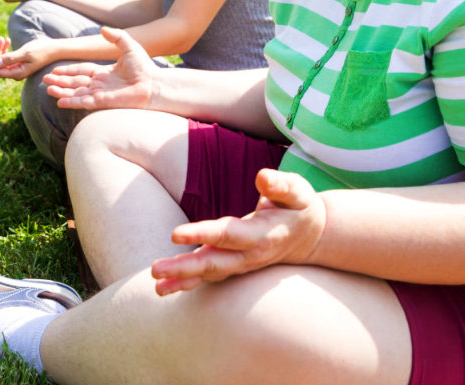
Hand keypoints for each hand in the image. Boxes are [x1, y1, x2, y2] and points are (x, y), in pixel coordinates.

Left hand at [0, 36, 46, 80]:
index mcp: (17, 73)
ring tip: (1, 38)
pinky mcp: (18, 62)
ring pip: (1, 60)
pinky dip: (5, 49)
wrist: (54, 49)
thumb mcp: (26, 53)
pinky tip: (7, 40)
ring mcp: (17, 68)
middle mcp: (16, 73)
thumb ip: (11, 58)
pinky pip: (7, 57)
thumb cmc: (41, 50)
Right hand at [42, 27, 156, 110]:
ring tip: (47, 89)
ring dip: (62, 92)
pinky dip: (71, 102)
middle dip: (60, 82)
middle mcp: (100, 84)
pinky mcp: (103, 102)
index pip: (81, 71)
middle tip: (45, 80)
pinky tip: (59, 102)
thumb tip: (103, 28)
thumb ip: (116, 36)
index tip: (55, 70)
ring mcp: (100, 94)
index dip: (68, 71)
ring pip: (76, 93)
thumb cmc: (145, 67)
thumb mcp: (129, 46)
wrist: (154, 84)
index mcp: (104, 72)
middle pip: (75, 83)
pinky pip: (83, 102)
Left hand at [149, 169, 326, 295]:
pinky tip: (164, 287)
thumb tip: (262, 177)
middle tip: (155, 270)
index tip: (175, 234)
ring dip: (181, 279)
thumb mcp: (298, 191)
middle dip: (184, 268)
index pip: (228, 234)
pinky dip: (187, 283)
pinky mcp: (234, 266)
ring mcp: (241, 263)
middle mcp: (249, 254)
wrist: (310, 236)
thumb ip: (281, 185)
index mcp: (263, 234)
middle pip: (213, 262)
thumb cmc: (299, 207)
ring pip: (209, 273)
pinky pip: (209, 276)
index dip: (202, 234)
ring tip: (156, 284)